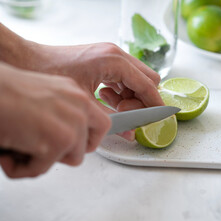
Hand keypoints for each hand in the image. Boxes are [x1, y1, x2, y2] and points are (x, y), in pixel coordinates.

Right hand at [0, 63, 110, 177]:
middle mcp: (79, 106)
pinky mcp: (58, 141)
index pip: (101, 125)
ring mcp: (72, 124)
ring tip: (18, 145)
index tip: (74, 145)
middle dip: (64, 153)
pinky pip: (40, 170)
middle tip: (41, 147)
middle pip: (88, 147)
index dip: (86, 140)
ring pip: (67, 160)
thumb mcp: (45, 96)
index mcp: (76, 94)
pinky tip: (6, 151)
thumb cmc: (3, 91)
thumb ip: (62, 114)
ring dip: (41, 160)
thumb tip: (65, 138)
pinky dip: (19, 168)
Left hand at [23, 42, 164, 139]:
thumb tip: (131, 133)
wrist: (28, 60)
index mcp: (114, 61)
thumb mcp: (86, 103)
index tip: (159, 117)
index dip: (154, 104)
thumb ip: (112, 120)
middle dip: (141, 99)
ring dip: (130, 95)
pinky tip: (106, 98)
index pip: (147, 85)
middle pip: (147, 78)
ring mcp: (110, 54)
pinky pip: (123, 76)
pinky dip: (121, 90)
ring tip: (114, 107)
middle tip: (126, 113)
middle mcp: (116, 54)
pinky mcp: (103, 58)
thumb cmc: (52, 76)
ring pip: (136, 78)